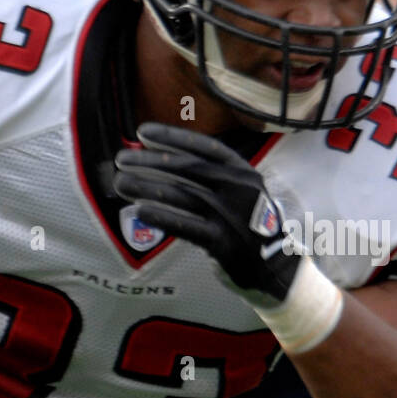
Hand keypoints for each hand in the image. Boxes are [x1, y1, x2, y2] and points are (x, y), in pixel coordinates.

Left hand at [112, 123, 299, 310]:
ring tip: (121, 183)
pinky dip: (163, 218)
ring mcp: (232, 215)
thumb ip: (207, 178)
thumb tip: (156, 161)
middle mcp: (239, 188)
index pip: (203, 147)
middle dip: (151, 161)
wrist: (275, 266)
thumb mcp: (237, 192)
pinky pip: (188, 227)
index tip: (142, 132)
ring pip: (184, 195)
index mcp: (242, 171)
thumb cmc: (245, 224)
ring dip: (148, 187)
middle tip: (122, 159)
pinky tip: (140, 211)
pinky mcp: (223, 242)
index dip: (172, 138)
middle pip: (188, 169)